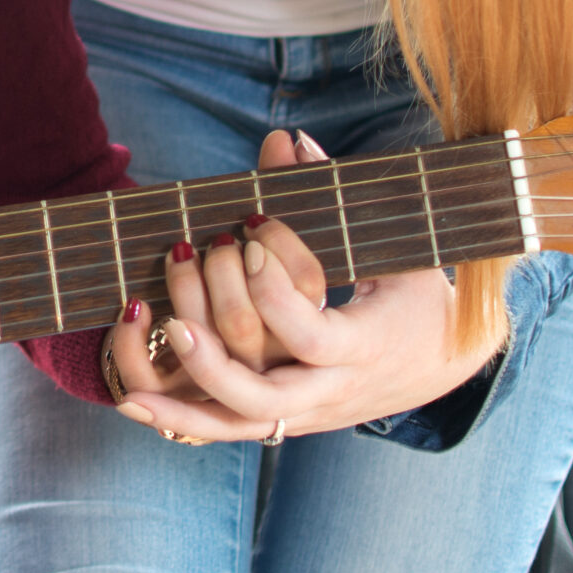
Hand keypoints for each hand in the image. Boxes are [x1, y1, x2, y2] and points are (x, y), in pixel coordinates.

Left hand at [107, 130, 500, 441]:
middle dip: (214, 364)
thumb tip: (287, 141)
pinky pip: (229, 431)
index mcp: (362, 345)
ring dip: (183, 409)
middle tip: (177, 324)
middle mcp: (329, 389)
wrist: (441, 365)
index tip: (250, 238)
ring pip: (237, 425)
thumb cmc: (417, 295)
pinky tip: (135, 405)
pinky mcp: (287, 422)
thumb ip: (334, 197)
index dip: (273, 290)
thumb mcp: (393, 248)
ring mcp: (306, 412)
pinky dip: (183, 423)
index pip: (309, 331)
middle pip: (265, 397)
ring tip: (131, 389)